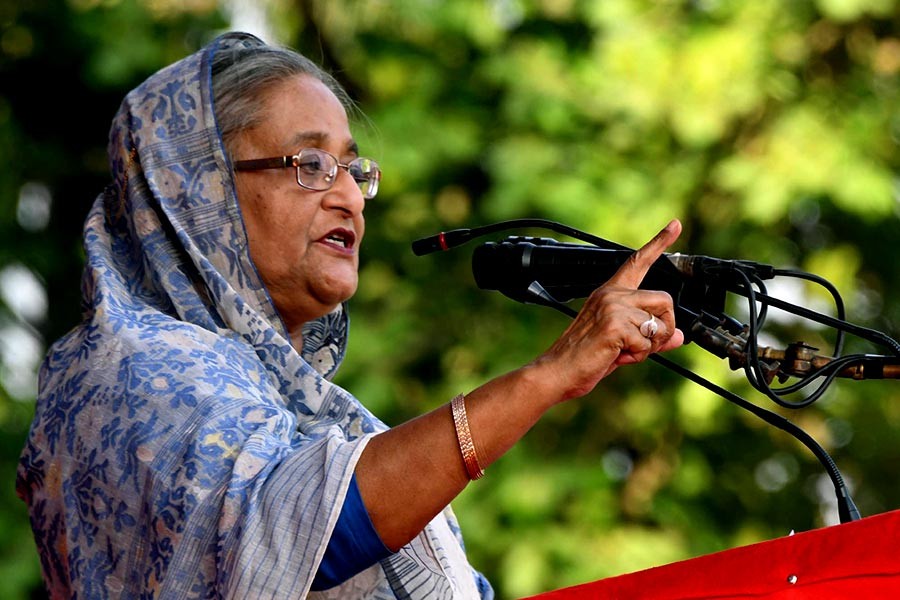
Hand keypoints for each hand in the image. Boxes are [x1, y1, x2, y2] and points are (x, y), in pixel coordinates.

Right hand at [533, 219, 684, 401]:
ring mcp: (613, 307)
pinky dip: (637, 355)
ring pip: (659, 324)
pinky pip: (647, 342)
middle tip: (641, 344)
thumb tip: (677, 337)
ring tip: (623, 351)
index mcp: (610, 292)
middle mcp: (612, 294)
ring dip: (649, 346)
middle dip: (662, 328)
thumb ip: (649, 336)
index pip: (638, 262)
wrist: (557, 371)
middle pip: (664, 300)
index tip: (675, 224)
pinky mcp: (615, 325)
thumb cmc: (585, 358)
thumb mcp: (623, 344)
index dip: (659, 242)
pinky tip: (616, 355)